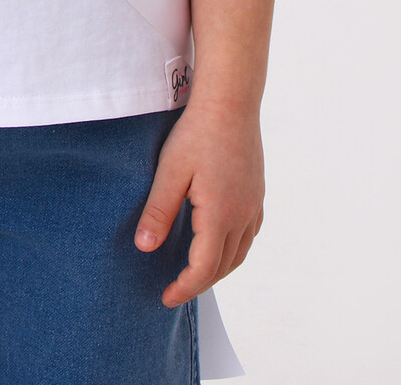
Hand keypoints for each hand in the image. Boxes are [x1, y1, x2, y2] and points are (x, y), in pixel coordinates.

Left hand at [134, 101, 264, 307]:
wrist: (230, 102)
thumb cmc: (196, 133)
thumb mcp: (169, 171)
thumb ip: (158, 211)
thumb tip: (144, 248)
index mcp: (220, 214)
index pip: (204, 268)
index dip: (185, 287)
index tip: (166, 297)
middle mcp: (243, 215)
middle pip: (224, 265)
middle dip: (200, 283)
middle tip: (175, 289)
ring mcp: (254, 204)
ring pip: (240, 252)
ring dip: (218, 268)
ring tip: (194, 272)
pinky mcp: (257, 192)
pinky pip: (249, 233)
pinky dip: (233, 249)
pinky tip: (218, 241)